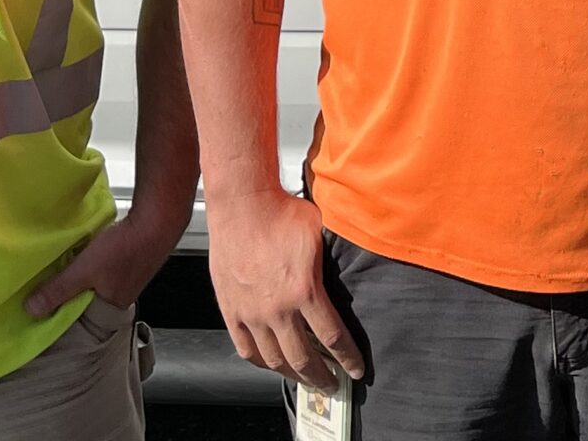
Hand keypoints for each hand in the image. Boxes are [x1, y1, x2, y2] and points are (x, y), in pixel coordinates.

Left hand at [26, 209, 181, 317]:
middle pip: (89, 300)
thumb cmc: (126, 248)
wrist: (158, 219)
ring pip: (97, 282)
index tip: (44, 305)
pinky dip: (93, 261)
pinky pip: (104, 266)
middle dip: (71, 292)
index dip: (64, 312)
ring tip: (66, 267)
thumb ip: (58, 290)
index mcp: (113, 306)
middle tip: (51, 284)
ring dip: (82, 275)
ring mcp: (129, 276)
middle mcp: (123, 295)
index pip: (83, 320)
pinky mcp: (131, 256)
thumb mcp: (84, 271)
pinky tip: (86, 250)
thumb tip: (31, 310)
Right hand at [207, 191, 363, 392]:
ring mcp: (251, 313)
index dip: (347, 358)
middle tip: (332, 383)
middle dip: (322, 376)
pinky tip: (271, 364)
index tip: (356, 370)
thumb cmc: (282, 212)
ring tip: (304, 378)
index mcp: (305, 291)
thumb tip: (356, 269)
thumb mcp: (322, 234)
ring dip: (292, 373)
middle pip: (304, 358)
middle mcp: (277, 309)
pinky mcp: (231, 310)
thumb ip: (336, 261)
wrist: (243, 204)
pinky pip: (246, 348)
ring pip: (274, 359)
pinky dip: (261, 362)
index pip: (333, 338)